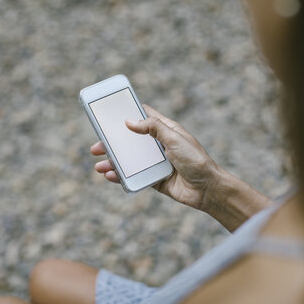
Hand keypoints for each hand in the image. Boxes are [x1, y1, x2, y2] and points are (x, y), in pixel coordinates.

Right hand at [91, 104, 271, 230]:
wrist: (207, 189)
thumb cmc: (196, 160)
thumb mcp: (175, 139)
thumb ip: (153, 128)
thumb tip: (130, 122)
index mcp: (165, 131)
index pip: (144, 117)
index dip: (127, 114)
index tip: (109, 113)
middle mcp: (158, 145)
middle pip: (130, 141)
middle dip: (112, 143)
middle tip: (96, 146)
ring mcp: (155, 163)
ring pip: (129, 160)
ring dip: (113, 162)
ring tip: (98, 166)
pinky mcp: (154, 179)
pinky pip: (134, 176)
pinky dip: (121, 177)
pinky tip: (111, 176)